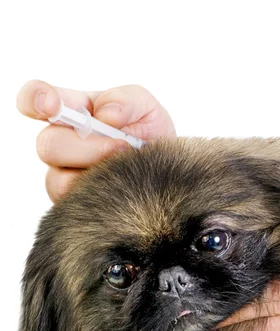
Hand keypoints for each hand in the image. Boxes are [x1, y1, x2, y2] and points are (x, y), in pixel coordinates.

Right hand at [17, 80, 175, 202]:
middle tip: (122, 147)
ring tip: (126, 169)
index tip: (51, 105)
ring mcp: (64, 176)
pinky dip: (100, 196)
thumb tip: (105, 114)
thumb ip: (127, 100)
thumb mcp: (147, 109)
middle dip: (86, 146)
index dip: (35, 99)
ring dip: (96, 174)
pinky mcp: (74, 204)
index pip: (36, 99)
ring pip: (59, 179)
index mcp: (73, 111)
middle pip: (48, 145)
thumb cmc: (150, 137)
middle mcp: (62, 144)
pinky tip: (120, 189)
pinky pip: (74, 204)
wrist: (166, 175)